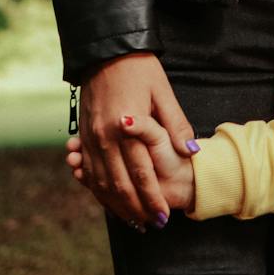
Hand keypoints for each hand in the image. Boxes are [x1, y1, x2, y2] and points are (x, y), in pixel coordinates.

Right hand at [71, 52, 196, 228]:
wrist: (106, 50)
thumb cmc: (140, 69)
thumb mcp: (163, 92)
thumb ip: (175, 124)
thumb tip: (190, 151)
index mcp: (126, 127)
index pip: (141, 173)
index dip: (152, 197)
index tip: (163, 214)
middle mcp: (104, 137)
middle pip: (119, 184)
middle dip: (135, 208)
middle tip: (151, 224)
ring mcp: (89, 137)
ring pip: (100, 182)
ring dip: (116, 204)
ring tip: (132, 220)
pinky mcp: (82, 135)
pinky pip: (88, 171)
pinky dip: (98, 189)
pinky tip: (108, 200)